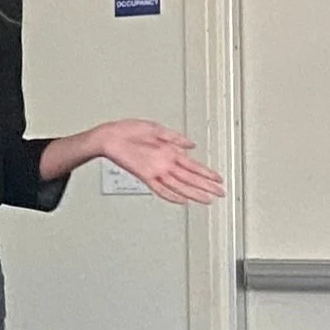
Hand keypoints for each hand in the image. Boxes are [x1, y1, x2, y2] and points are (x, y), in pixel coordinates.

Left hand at [94, 119, 224, 204]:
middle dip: (207, 186)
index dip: (207, 173)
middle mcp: (164, 163)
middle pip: (191, 178)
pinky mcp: (144, 175)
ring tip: (208, 199)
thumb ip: (174, 137)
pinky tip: (182, 200)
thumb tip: (191, 144)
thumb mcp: (156, 129)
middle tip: (221, 193)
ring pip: (180, 185)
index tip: (219, 179)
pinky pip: (160, 189)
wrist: (109, 137)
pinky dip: (171, 195)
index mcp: (169, 152)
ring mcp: (155, 170)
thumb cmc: (129, 131)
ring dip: (195, 193)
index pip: (194, 165)